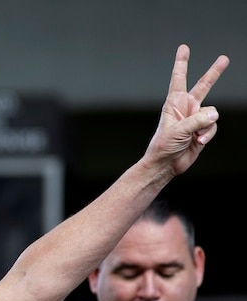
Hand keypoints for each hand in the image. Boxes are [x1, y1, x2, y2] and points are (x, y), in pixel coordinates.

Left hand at [145, 44, 228, 176]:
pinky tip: (197, 143)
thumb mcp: (178, 131)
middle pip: (203, 86)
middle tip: (224, 58)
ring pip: (212, 114)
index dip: (182, 63)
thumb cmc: (164, 146)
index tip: (184, 48)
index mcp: (174, 103)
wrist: (166, 164)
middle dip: (214, 72)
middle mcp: (186, 107)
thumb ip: (197, 121)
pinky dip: (207, 136)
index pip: (178, 79)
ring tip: (193, 138)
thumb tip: (214, 115)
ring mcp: (196, 118)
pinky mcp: (203, 129)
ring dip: (205, 128)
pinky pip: (213, 127)